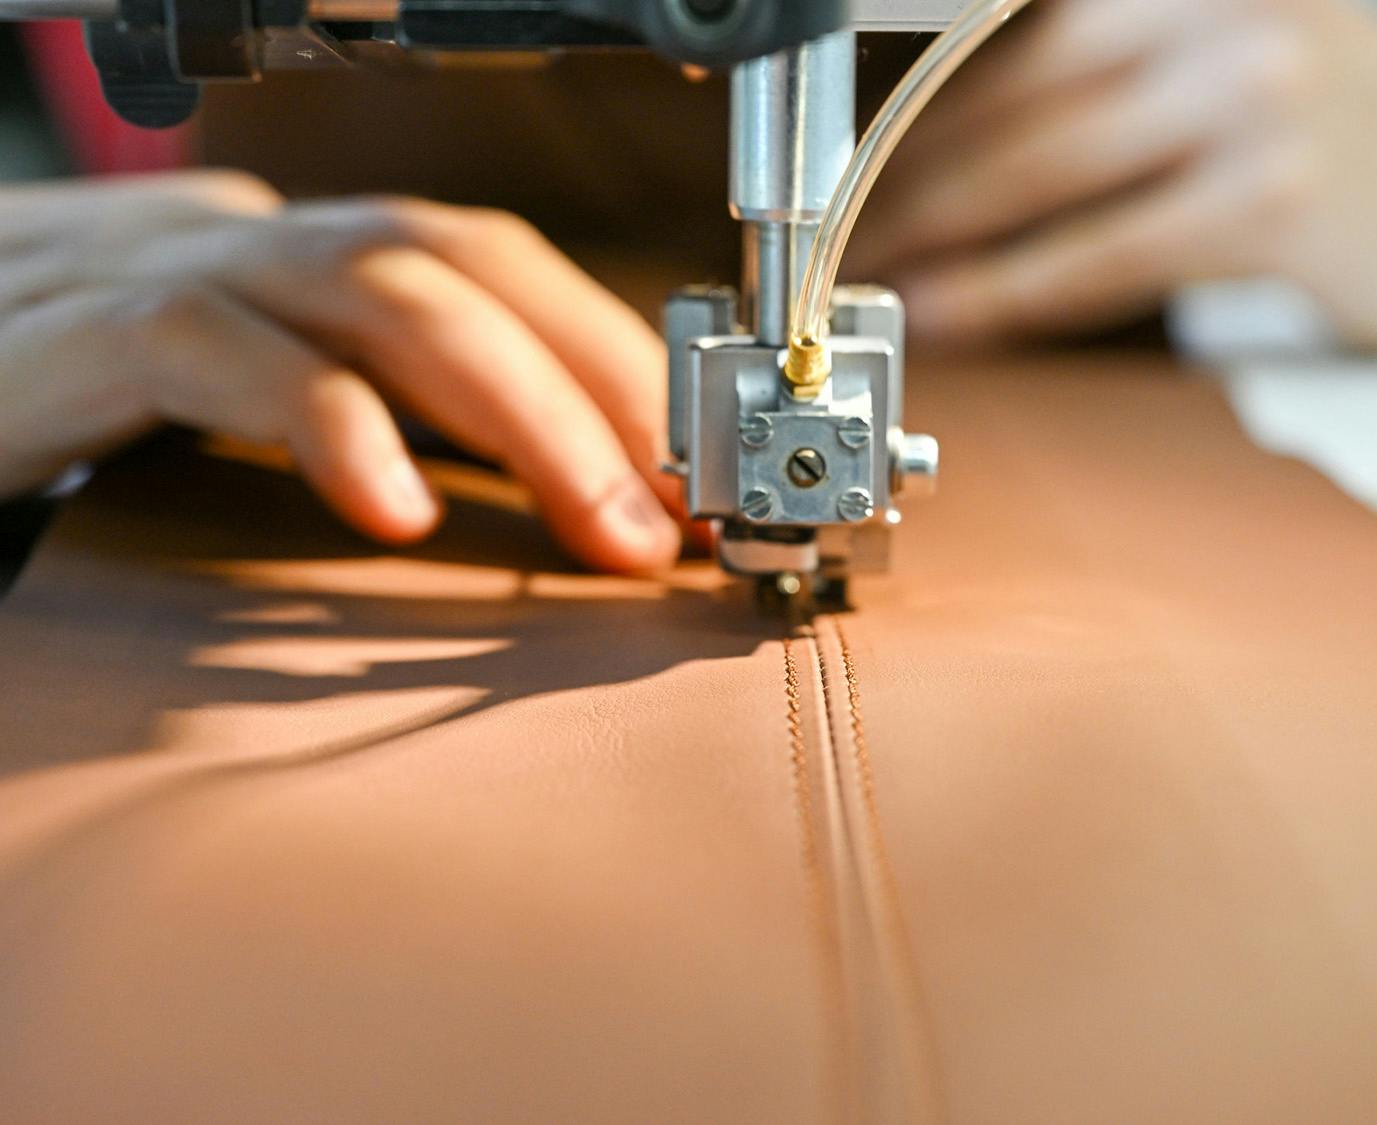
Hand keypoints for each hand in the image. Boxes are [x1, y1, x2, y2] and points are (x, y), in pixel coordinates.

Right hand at [0, 172, 681, 572]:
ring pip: (387, 298)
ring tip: (601, 529)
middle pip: (473, 275)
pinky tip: (394, 510)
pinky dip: (330, 424)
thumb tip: (580, 485)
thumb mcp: (292, 382)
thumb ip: (415, 412)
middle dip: (599, 400)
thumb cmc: (126, 384)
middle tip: (671, 527)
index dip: (622, 366)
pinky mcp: (101, 334)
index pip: (513, 275)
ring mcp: (192, 274)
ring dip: (521, 415)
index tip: (700, 479)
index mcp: (335, 256)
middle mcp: (282, 244)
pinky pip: (228, 354)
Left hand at [849, 0, 1376, 350]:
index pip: (1002, 25)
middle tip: (831, 232)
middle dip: (898, 174)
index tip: (833, 154)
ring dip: (934, 240)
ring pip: (1042, 173)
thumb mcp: (1214, 51)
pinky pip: (1103, 255)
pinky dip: (1010, 295)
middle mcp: (1219, 4)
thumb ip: (1089, 69)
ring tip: (869, 281)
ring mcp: (1259, 93)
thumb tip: (928, 140)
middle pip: (1008, 91)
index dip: (905, 93)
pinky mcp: (1277, 198)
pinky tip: (951, 318)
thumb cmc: (1314, 132)